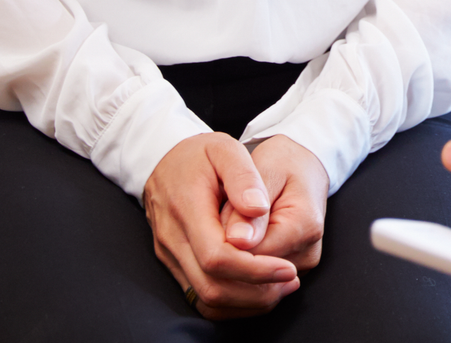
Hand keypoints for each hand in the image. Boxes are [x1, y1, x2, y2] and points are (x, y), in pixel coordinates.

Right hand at [143, 133, 297, 318]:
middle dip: (255, 291)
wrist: (161, 160)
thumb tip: (258, 209)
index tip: (287, 268)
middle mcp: (173, 239)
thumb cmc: (197, 154)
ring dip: (245, 300)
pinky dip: (231, 300)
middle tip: (290, 281)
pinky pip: (200, 296)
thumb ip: (242, 178)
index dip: (255, 269)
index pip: (218, 257)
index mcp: (186, 210)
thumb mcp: (224, 149)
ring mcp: (170, 255)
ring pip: (205, 298)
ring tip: (280, 287)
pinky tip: (257, 289)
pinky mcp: (173, 263)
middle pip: (212, 286)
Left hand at [222, 135, 329, 269]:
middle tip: (226, 213)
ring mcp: (301, 267)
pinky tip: (241, 237)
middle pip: (250, 272)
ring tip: (237, 222)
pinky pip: (255, 281)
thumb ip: (247, 208)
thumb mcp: (263, 171)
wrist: (304, 166)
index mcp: (304, 226)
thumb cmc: (283, 163)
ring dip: (232, 257)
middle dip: (227, 249)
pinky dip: (240, 263)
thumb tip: (236, 242)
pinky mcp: (290, 274)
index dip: (224, 239)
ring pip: (249, 281)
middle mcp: (308, 254)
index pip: (252, 254)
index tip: (219, 211)